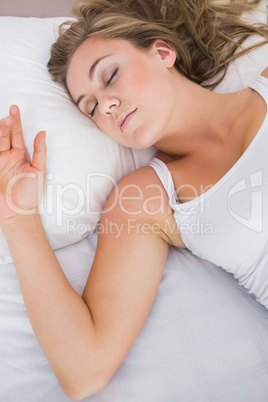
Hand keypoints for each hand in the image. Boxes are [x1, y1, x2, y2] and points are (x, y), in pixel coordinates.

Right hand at [0, 105, 45, 223]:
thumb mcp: (39, 169)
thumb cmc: (31, 193)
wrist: (20, 212)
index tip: (15, 109)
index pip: (16, 134)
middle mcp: (7, 157)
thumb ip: (40, 150)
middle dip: (5, 125)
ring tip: (3, 123)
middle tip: (8, 115)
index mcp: (19, 155)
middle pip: (4, 136)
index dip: (16, 122)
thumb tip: (43, 131)